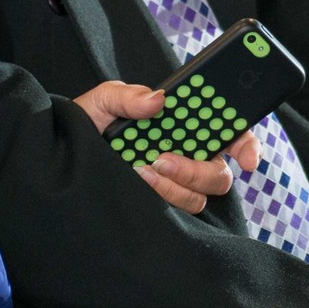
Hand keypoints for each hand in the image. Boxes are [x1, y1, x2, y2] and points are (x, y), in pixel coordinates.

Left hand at [74, 81, 258, 215]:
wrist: (61, 156)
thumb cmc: (87, 123)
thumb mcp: (103, 100)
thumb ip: (128, 96)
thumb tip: (158, 100)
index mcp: (184, 125)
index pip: (230, 133)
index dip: (247, 146)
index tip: (247, 159)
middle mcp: (186, 155)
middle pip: (219, 173)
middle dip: (197, 170)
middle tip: (163, 160)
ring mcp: (174, 182)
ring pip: (199, 196)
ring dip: (173, 185)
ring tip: (140, 169)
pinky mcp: (160, 204)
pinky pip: (176, 211)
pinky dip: (160, 198)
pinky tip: (137, 182)